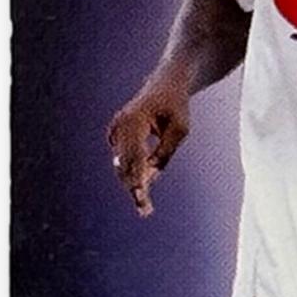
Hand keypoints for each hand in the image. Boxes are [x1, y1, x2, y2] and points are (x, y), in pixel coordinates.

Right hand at [106, 84, 189, 216]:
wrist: (165, 85)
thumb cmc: (176, 106)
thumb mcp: (180, 130)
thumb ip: (164, 152)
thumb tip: (149, 175)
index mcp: (134, 120)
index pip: (134, 155)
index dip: (137, 178)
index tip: (141, 197)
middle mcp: (120, 125)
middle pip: (124, 163)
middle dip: (134, 187)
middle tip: (145, 211)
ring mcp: (116, 130)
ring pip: (122, 164)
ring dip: (133, 184)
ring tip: (146, 208)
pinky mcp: (117, 136)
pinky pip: (124, 160)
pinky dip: (133, 174)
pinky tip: (143, 191)